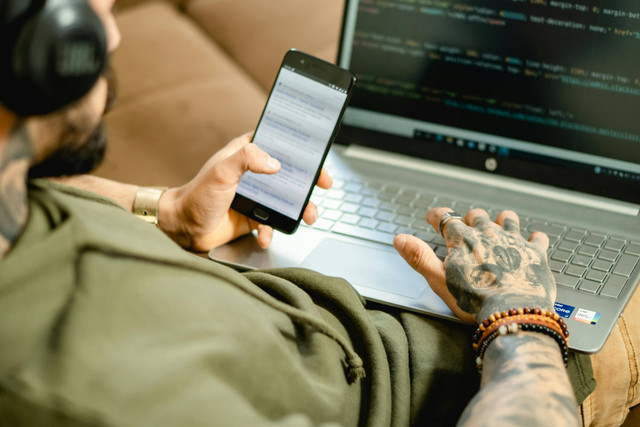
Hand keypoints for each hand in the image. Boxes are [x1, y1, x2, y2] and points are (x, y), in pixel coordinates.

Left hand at [158, 133, 331, 250]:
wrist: (183, 228)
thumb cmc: (196, 196)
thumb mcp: (221, 172)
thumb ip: (247, 160)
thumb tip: (275, 163)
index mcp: (246, 154)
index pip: (279, 144)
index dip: (300, 149)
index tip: (316, 156)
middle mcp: (253, 174)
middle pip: (290, 173)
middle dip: (309, 182)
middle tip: (323, 186)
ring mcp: (255, 196)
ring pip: (287, 200)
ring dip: (300, 209)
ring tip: (307, 218)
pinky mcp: (253, 217)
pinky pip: (271, 223)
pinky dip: (272, 231)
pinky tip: (265, 236)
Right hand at [394, 208, 554, 323]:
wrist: (513, 313)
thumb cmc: (474, 301)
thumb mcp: (437, 280)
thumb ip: (418, 257)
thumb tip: (400, 239)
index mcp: (463, 239)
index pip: (446, 218)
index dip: (437, 216)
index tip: (433, 217)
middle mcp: (488, 234)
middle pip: (476, 216)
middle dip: (469, 218)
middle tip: (465, 224)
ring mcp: (513, 242)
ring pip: (507, 219)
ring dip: (501, 220)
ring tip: (498, 222)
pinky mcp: (535, 254)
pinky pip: (537, 238)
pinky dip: (533, 238)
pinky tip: (533, 239)